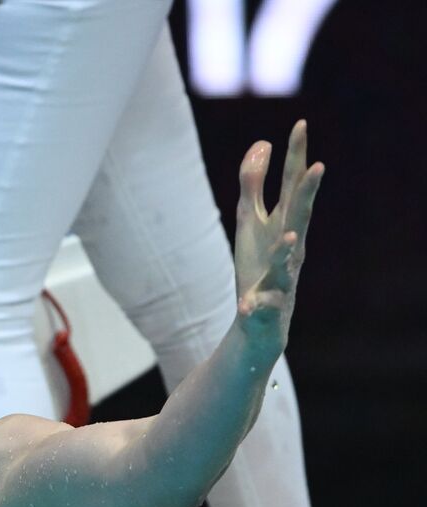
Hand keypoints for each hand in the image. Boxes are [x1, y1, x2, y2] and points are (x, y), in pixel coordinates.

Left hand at [233, 119, 324, 349]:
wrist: (259, 320)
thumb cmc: (259, 264)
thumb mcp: (250, 221)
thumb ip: (253, 184)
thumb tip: (260, 143)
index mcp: (284, 223)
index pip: (292, 185)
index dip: (295, 155)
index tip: (300, 124)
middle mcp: (289, 246)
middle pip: (298, 216)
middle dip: (307, 193)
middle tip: (318, 166)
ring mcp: (281, 276)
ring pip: (286, 261)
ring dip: (287, 248)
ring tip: (289, 236)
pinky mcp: (266, 305)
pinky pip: (262, 304)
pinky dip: (257, 302)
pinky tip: (249, 302)